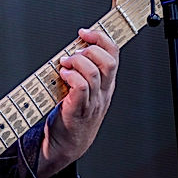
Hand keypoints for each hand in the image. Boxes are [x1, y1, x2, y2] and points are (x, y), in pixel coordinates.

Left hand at [38, 26, 118, 177]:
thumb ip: (82, 71)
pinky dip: (71, 76)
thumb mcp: (84, 91)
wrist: (66, 145)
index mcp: (107, 84)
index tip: (84, 32)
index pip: (114, 54)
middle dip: (90, 49)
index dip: (101, 38)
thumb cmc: (71, 115)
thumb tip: (72, 48)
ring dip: (76, 62)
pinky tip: (63, 75)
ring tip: (65, 64)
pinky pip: (81, 88)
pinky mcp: (79, 110)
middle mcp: (103, 92)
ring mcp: (93, 102)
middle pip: (109, 62)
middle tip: (74, 52)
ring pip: (94, 73)